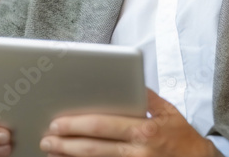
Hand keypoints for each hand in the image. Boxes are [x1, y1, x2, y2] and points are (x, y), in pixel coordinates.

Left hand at [39, 89, 220, 156]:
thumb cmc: (182, 138)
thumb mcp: (169, 112)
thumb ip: (146, 96)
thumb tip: (126, 79)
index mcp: (145, 130)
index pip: (104, 126)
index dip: (77, 124)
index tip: (58, 122)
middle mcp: (138, 151)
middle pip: (94, 148)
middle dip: (65, 143)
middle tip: (46, 138)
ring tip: (51, 151)